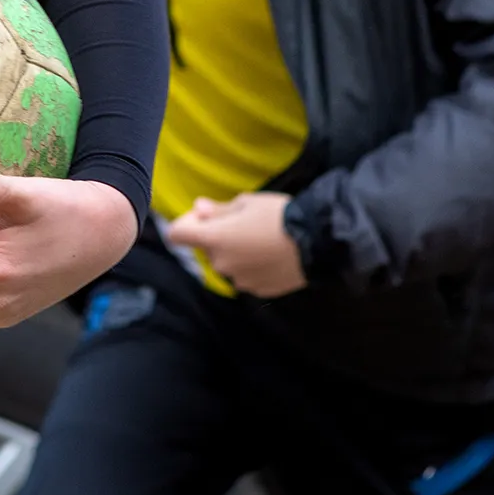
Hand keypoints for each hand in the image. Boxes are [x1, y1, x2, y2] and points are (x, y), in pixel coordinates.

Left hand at [166, 192, 305, 298]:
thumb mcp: (247, 203)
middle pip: (207, 250)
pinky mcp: (257, 291)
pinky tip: (272, 256)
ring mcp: (239, 281)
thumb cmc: (278, 215)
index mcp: (214, 239)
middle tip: (245, 224)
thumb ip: (218, 210)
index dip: (186, 224)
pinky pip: (246, 276)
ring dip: (236, 254)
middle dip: (218, 237)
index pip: (177, 235)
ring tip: (263, 241)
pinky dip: (252, 267)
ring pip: (228, 264)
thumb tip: (197, 209)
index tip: (205, 217)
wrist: (316, 242)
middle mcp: (221, 264)